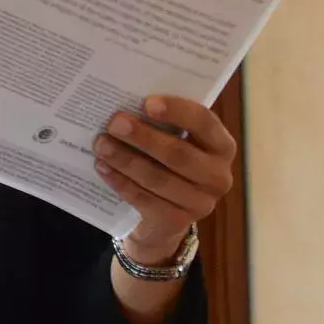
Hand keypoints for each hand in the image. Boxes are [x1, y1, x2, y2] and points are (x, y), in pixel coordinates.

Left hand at [94, 96, 237, 264]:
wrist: (165, 217)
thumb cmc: (169, 165)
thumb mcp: (175, 142)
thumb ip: (164, 124)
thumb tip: (128, 101)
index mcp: (222, 147)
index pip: (205, 123)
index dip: (177, 111)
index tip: (147, 103)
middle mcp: (218, 176)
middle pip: (179, 154)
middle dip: (143, 137)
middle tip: (115, 123)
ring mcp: (201, 203)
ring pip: (158, 179)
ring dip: (126, 160)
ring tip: (101, 144)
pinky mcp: (177, 222)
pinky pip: (145, 199)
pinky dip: (121, 182)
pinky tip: (103, 168)